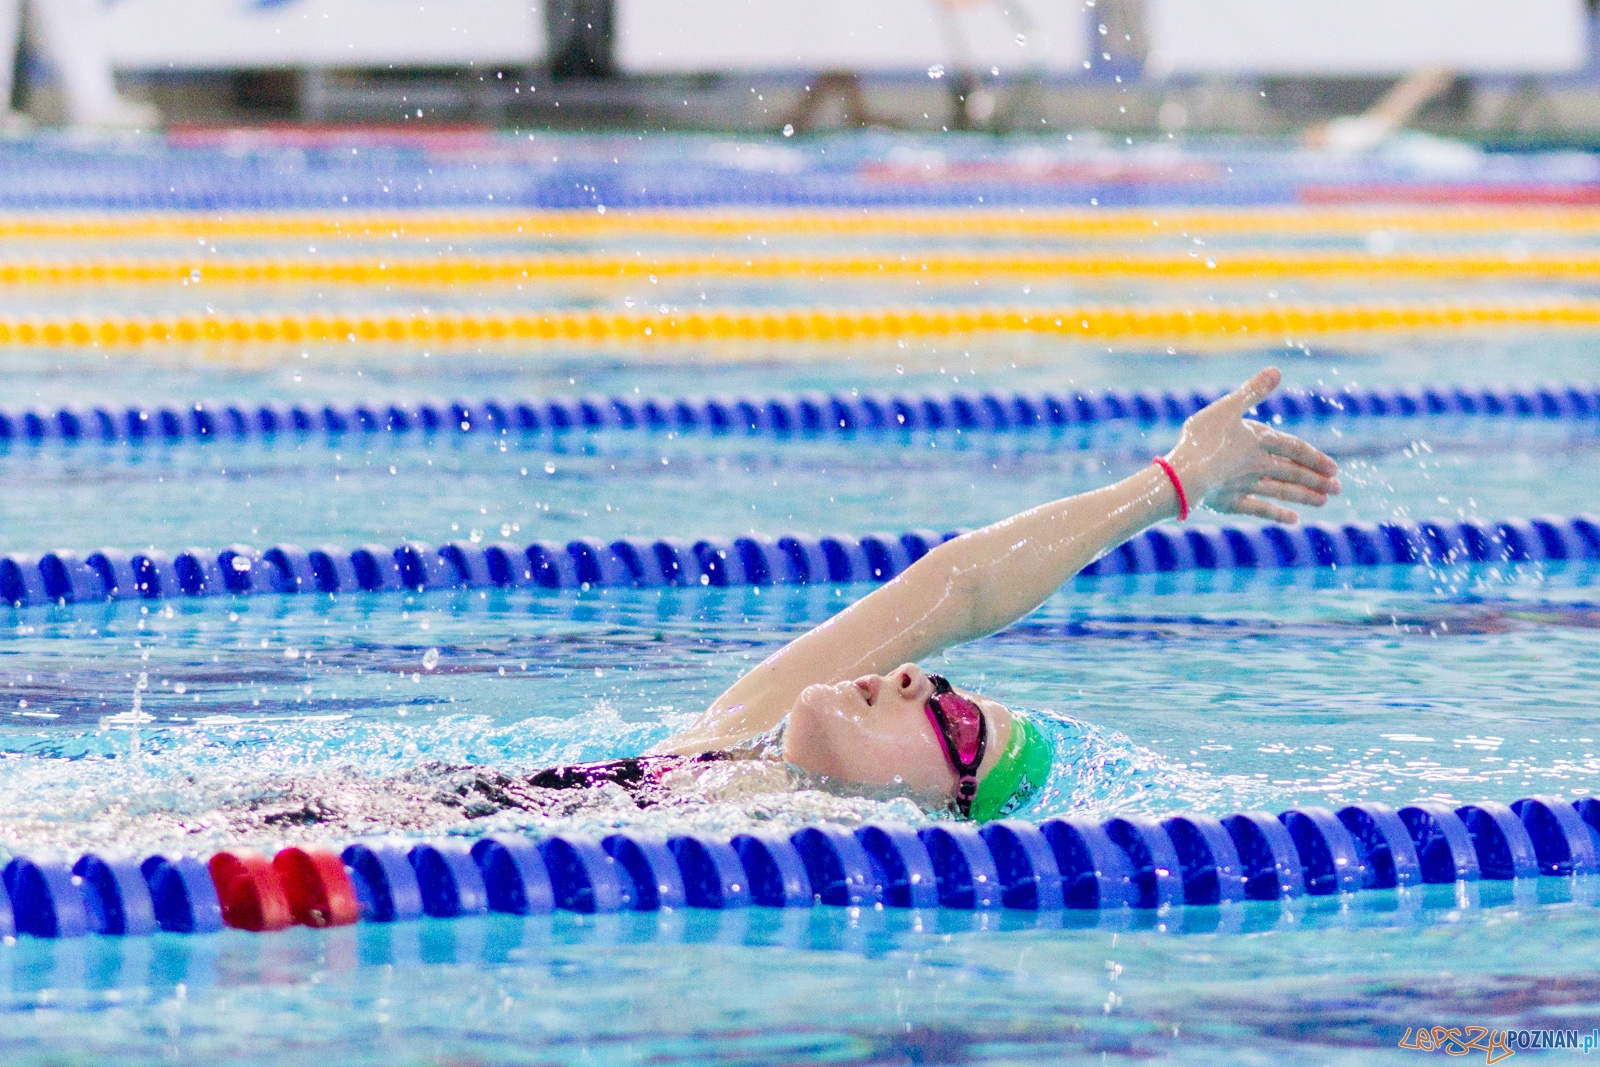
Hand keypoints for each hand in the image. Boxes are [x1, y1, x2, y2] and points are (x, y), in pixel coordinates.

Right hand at [1164, 367, 1340, 523]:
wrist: (1185, 474)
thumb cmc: (1202, 438)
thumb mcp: (1226, 408)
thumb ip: (1252, 391)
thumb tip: (1277, 371)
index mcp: (1258, 440)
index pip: (1294, 449)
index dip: (1314, 457)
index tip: (1334, 468)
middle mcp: (1258, 465)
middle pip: (1292, 472)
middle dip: (1316, 480)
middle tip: (1338, 488)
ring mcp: (1246, 485)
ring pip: (1282, 491)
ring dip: (1304, 496)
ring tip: (1323, 501)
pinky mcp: (1231, 502)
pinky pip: (1259, 509)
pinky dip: (1277, 515)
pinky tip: (1294, 520)